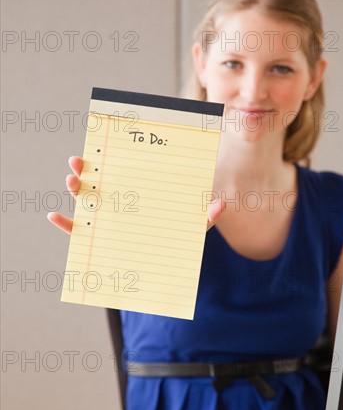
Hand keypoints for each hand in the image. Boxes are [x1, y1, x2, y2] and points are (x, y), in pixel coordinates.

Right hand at [47, 156, 224, 233]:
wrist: (162, 264)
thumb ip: (205, 217)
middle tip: (78, 162)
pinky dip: (64, 224)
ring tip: (71, 182)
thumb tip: (221, 204)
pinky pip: (75, 231)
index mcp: (137, 192)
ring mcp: (104, 220)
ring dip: (73, 190)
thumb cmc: (174, 237)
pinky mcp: (95, 240)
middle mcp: (117, 202)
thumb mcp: (191, 227)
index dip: (112, 157)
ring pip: (83, 201)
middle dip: (85, 170)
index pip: (122, 170)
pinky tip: (54, 216)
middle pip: (97, 181)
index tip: (105, 145)